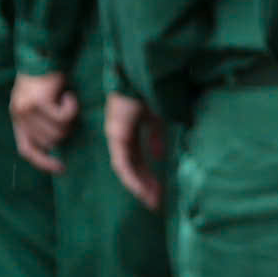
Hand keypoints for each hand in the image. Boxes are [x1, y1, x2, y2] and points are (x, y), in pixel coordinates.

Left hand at [9, 70, 77, 173]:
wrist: (43, 52)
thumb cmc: (47, 76)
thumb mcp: (40, 100)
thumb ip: (42, 120)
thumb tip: (57, 143)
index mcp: (18, 117)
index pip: (27, 149)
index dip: (44, 162)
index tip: (61, 168)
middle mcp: (19, 115)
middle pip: (51, 142)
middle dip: (66, 130)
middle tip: (68, 111)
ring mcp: (27, 109)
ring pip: (60, 131)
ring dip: (70, 118)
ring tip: (67, 100)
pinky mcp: (39, 102)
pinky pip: (64, 117)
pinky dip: (72, 107)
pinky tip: (68, 95)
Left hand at [104, 92, 165, 209]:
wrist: (142, 73)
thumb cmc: (151, 90)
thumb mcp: (157, 116)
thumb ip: (156, 136)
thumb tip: (159, 156)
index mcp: (129, 130)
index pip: (138, 159)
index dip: (148, 176)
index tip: (160, 192)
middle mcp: (120, 135)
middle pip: (132, 167)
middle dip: (145, 186)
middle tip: (156, 203)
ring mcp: (118, 135)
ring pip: (126, 169)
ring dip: (139, 186)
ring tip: (152, 200)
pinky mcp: (118, 134)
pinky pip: (123, 162)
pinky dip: (132, 177)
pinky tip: (141, 189)